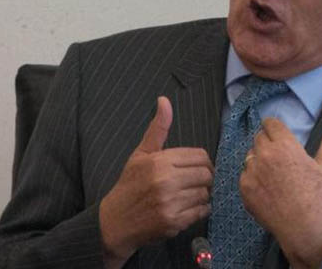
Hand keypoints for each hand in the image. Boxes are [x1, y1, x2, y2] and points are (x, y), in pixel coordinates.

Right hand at [99, 97, 212, 267]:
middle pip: (206, 174)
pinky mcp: (174, 222)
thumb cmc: (130, 184)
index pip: (200, 156)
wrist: (115, 221)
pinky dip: (200, 210)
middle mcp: (166, 181)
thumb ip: (158, 128)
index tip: (195, 168)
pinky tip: (187, 208)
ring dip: (202, 194)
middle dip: (204, 178)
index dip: (202, 162)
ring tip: (188, 195)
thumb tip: (164, 100)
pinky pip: (202, 211)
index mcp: (160, 161)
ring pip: (205, 193)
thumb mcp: (142, 153)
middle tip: (194, 182)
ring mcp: (171, 203)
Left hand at [239, 117, 321, 268]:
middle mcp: (264, 155)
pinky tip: (269, 189)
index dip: (275, 128)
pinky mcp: (244, 188)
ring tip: (276, 175)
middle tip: (282, 159)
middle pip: (259, 137)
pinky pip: (245, 174)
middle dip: (269, 143)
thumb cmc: (318, 197)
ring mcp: (252, 172)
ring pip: (250, 155)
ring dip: (259, 159)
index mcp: (284, 146)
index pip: (269, 123)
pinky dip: (254, 178)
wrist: (304, 230)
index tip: (281, 137)